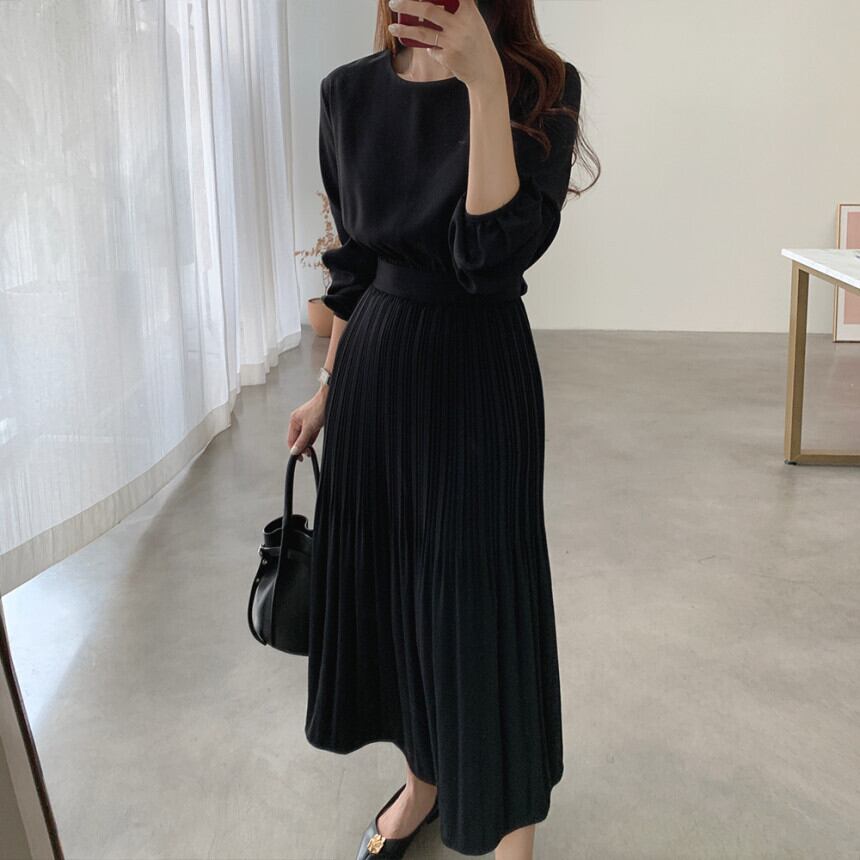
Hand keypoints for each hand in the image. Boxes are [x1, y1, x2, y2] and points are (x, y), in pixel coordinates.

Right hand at [286, 388, 326, 460]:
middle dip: (302, 447)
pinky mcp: (315, 421)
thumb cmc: (319, 408)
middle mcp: (299, 420)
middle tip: (307, 455)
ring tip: (310, 450)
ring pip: (305, 436)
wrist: (330, 398)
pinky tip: (313, 443)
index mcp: (294, 420)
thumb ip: (302, 440)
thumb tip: (294, 451)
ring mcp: (307, 421)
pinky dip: (312, 438)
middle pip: (297, 438)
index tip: (299, 458)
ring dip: (307, 443)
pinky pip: (311, 433)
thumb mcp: (309, 428)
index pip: (291, 440)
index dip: (295, 450)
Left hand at [387, 0, 503, 89]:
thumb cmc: (477, 44)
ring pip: (422, 33)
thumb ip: (456, 13)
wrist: (486, 71)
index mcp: (469, 11)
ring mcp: (453, 41)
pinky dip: (430, 48)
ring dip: (404, 29)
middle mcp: (461, 24)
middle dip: (407, 5)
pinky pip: (431, 49)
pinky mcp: (448, 56)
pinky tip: (436, 50)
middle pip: (428, 9)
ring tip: (392, 28)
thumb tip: (426, 8)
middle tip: (393, 3)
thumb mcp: (473, 23)